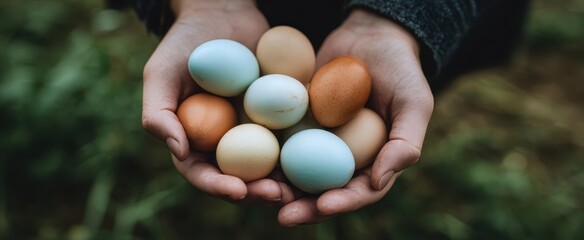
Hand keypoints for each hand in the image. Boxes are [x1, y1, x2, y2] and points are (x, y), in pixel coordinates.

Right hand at [142, 0, 295, 205]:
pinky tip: (322, 158)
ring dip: (285, 182)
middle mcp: (225, 141)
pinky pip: (293, 137)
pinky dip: (305, 152)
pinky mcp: (280, 116)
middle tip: (278, 195)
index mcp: (194, 139)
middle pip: (240, 178)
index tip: (238, 190)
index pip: (202, 173)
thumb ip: (159, 112)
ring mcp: (255, 130)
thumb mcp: (161, 71)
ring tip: (301, 189)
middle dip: (257, 192)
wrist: (225, 12)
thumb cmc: (187, 41)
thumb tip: (179, 152)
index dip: (218, 187)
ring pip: (269, 166)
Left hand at [277, 9, 433, 225]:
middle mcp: (342, 159)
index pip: (358, 192)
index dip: (342, 202)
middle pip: (321, 192)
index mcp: (373, 163)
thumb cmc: (400, 69)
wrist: (369, 35)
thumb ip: (405, 144)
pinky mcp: (296, 124)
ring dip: (277, 188)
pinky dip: (262, 154)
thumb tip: (377, 183)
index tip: (323, 205)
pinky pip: (277, 141)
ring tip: (258, 195)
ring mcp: (316, 143)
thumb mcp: (414, 103)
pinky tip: (244, 161)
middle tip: (284, 215)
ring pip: (294, 173)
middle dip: (303, 208)